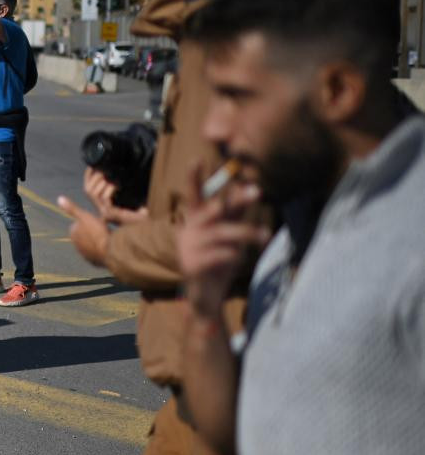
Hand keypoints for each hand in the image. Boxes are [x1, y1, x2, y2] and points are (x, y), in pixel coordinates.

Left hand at [56, 195, 109, 268]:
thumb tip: (59, 198)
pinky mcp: (94, 262)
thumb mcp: (84, 215)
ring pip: (92, 244)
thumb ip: (72, 208)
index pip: (80, 224)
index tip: (97, 221)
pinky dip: (102, 249)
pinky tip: (109, 246)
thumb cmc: (97, 231)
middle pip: (86, 234)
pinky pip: (98, 253)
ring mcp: (85, 255)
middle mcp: (77, 246)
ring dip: (97, 241)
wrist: (110, 251)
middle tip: (103, 229)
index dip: (89, 221)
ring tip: (107, 237)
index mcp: (73, 233)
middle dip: (92, 232)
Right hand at [84, 167, 148, 224]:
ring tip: (112, 178)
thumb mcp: (129, 193)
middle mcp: (102, 209)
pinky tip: (117, 185)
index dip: (88, 176)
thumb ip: (120, 184)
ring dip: (102, 182)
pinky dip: (109, 189)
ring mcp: (105, 213)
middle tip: (104, 170)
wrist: (152, 221)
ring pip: (93, 193)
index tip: (92, 165)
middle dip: (94, 177)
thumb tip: (115, 169)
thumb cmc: (143, 208)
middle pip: (88, 190)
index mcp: (105, 205)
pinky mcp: (111, 214)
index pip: (88, 189)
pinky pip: (104, 198)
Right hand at [177, 163, 269, 318]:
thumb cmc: (217, 260)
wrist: (205, 295)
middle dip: (235, 201)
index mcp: (194, 220)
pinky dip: (233, 256)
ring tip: (266, 236)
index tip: (197, 159)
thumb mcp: (227, 235)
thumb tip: (249, 188)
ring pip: (222, 234)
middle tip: (257, 191)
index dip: (195, 178)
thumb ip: (233, 214)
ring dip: (247, 233)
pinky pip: (220, 254)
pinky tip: (238, 260)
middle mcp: (188, 230)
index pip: (194, 195)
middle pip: (213, 211)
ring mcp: (188, 248)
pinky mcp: (192, 265)